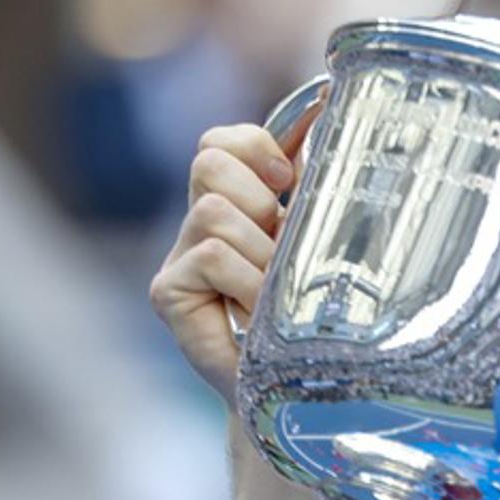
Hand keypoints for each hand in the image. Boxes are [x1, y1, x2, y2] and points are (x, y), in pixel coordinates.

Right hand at [148, 122, 303, 404]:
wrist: (300, 391)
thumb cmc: (317, 316)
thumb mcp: (324, 243)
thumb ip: (317, 186)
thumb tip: (330, 108)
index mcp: (238, 205)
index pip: (221, 142)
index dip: (254, 147)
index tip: (288, 180)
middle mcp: (202, 224)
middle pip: (209, 161)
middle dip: (256, 194)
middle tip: (279, 240)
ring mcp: (180, 258)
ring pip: (213, 210)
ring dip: (260, 249)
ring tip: (275, 289)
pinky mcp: (169, 292)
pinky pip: (210, 255)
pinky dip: (246, 280)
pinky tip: (257, 311)